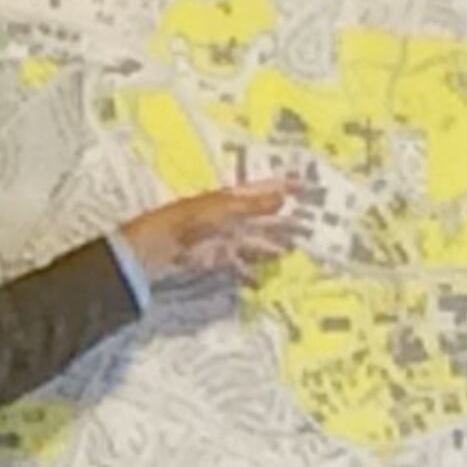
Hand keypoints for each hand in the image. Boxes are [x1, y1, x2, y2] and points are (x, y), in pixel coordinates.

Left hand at [119, 180, 299, 276]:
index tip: (306, 185)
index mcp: (232, 198)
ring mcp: (223, 238)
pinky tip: (261, 281)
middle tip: (308, 227)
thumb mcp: (225, 209)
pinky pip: (236, 265)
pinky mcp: (215, 259)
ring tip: (290, 251)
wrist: (159, 246)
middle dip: (283, 222)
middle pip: (262, 218)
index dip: (282, 185)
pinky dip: (248, 273)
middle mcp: (230, 216)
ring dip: (271, 246)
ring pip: (253, 242)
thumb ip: (255, 205)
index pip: (262, 189)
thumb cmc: (191, 219)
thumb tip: (283, 197)